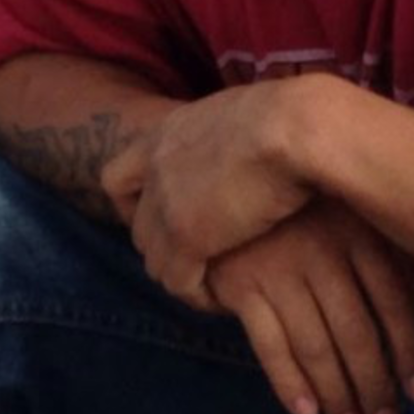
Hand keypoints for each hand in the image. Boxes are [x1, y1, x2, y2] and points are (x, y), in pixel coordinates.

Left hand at [102, 79, 317, 307]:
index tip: (162, 216)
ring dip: (181, 275)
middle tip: (199, 258)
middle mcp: (157, 169)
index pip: (117, 177)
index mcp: (166, 135)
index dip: (132, 204)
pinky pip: (179, 282)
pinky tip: (224, 298)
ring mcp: (168, 204)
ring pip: (154, 260)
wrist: (296, 126)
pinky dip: (198, 295)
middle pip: (138, 228)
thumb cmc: (290, 115)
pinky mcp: (188, 237)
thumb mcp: (242, 117)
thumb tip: (246, 147)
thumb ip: (227, 137)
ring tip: (213, 283)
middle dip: (163, 247)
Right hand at [206, 200, 413, 413]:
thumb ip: (398, 262)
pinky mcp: (240, 285)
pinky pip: (268, 344)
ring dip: (336, 394)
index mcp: (358, 233)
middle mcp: (321, 252)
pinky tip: (307, 413)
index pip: (393, 303)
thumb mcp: (359, 220)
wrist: (230, 176)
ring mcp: (278, 269)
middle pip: (356, 332)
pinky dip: (288, 383)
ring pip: (315, 345)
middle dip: (374, 385)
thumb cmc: (307, 206)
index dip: (410, 351)